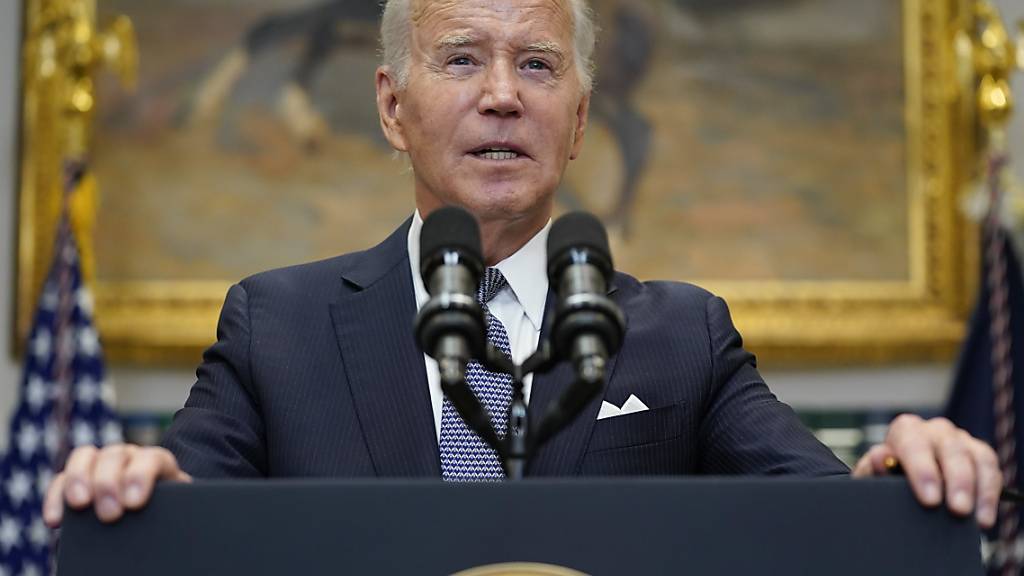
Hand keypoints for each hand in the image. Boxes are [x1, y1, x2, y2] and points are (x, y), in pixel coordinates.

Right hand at [43, 444, 191, 526]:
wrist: (156, 513)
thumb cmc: (166, 512)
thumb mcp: (172, 510)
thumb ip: (166, 510)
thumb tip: (151, 523)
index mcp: (157, 462)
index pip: (151, 458)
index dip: (141, 477)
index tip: (134, 504)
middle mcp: (129, 456)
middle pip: (115, 456)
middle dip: (109, 484)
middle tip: (109, 514)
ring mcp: (101, 463)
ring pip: (85, 457)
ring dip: (79, 480)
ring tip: (80, 506)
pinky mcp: (77, 478)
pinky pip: (61, 479)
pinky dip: (56, 497)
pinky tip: (55, 520)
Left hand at [852, 414, 1000, 528]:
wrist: (901, 478)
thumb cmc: (885, 475)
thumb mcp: (873, 473)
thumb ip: (873, 467)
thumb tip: (880, 458)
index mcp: (906, 429)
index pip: (914, 444)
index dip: (923, 472)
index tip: (929, 500)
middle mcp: (936, 430)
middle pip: (951, 448)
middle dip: (956, 481)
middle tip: (958, 510)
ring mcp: (961, 440)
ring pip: (977, 457)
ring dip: (979, 489)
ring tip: (975, 520)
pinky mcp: (980, 455)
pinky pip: (991, 470)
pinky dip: (989, 495)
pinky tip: (983, 519)